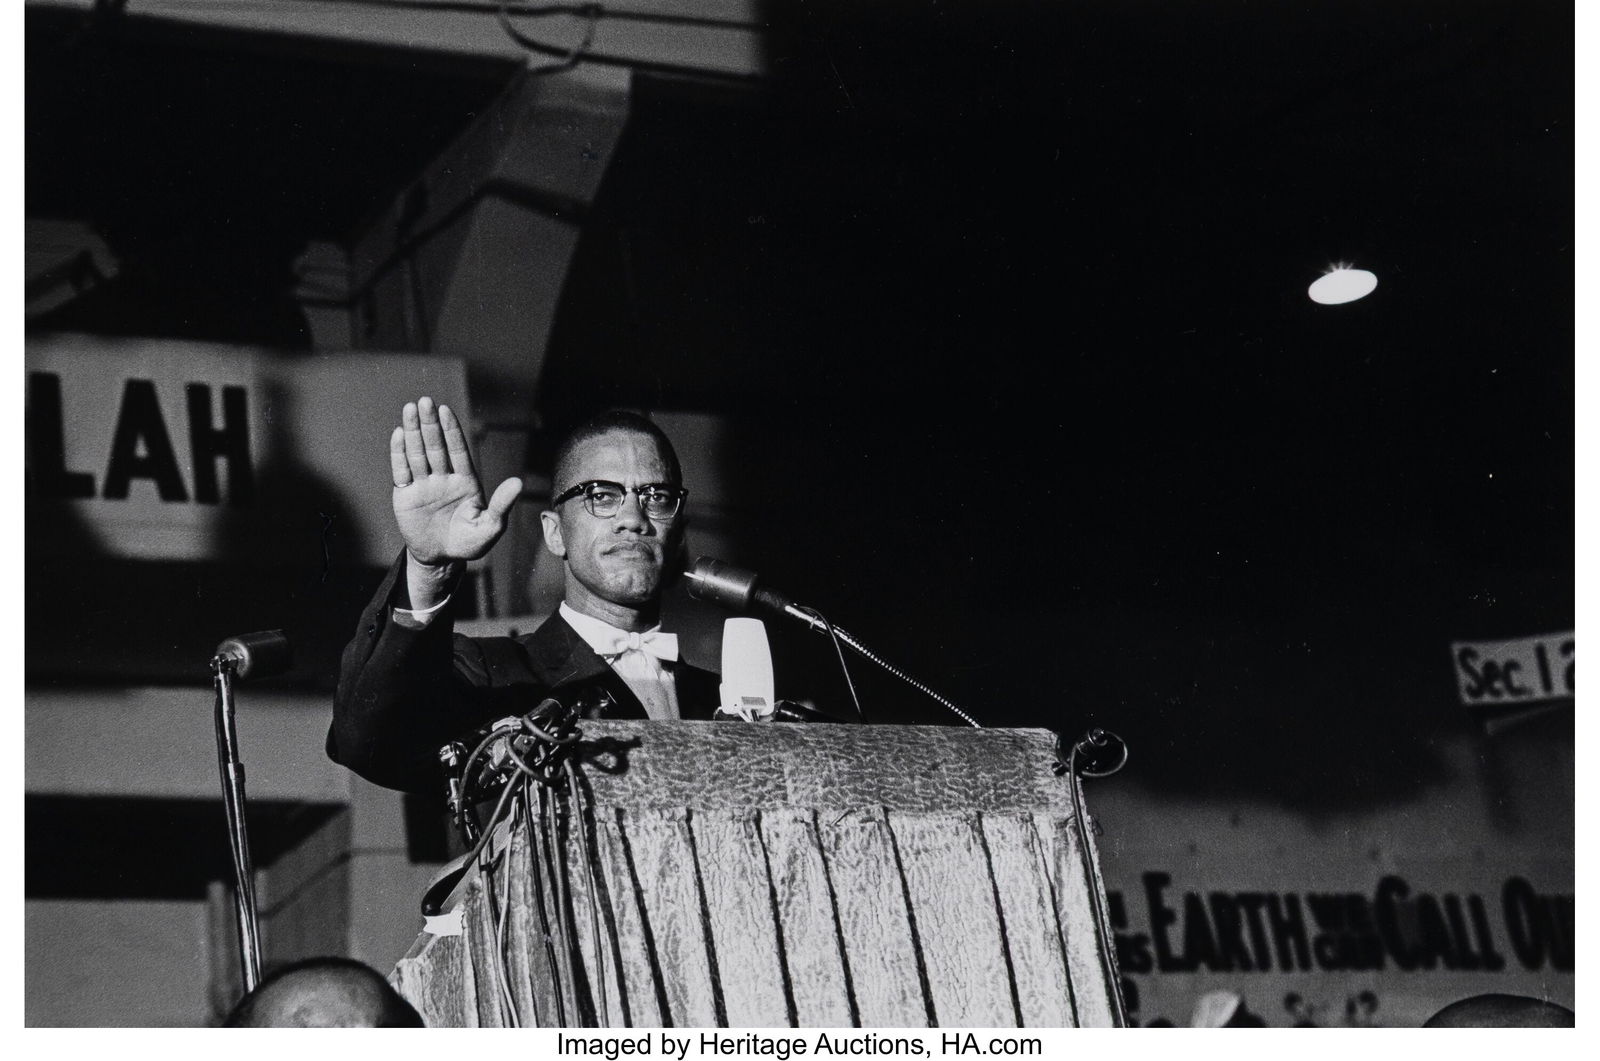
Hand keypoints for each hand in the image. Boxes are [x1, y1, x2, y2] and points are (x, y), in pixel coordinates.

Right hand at [390, 397, 521, 567]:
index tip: (445, 410)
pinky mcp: (406, 495)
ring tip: (410, 409)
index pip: (457, 450)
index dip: (451, 430)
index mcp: (465, 481)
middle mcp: (443, 478)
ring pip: (417, 453)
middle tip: (424, 401)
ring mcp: (424, 485)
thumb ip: (502, 505)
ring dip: (413, 431)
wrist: (441, 558)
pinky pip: (402, 470)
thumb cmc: (469, 543)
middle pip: (435, 446)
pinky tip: (398, 434)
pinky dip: (399, 453)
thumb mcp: (490, 526)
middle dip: (430, 424)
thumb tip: (518, 483)